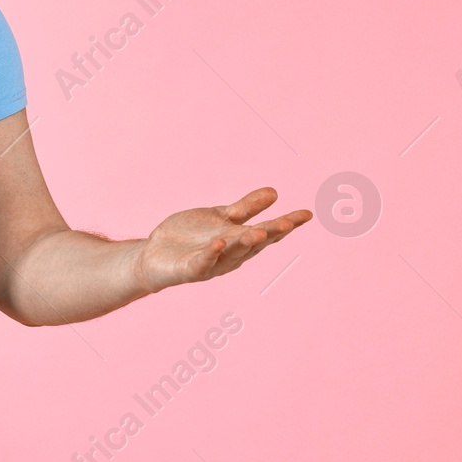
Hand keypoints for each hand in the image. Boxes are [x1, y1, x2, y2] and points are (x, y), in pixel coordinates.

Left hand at [132, 187, 310, 293]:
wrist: (156, 256)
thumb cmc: (191, 237)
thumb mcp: (221, 218)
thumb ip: (246, 208)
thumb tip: (274, 192)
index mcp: (241, 240)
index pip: (268, 231)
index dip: (287, 224)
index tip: (305, 214)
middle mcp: (232, 254)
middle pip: (254, 242)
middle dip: (270, 234)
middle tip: (287, 223)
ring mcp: (212, 262)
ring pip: (232, 252)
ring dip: (245, 243)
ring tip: (259, 232)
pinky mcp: (190, 269)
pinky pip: (202, 262)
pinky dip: (210, 254)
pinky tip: (218, 243)